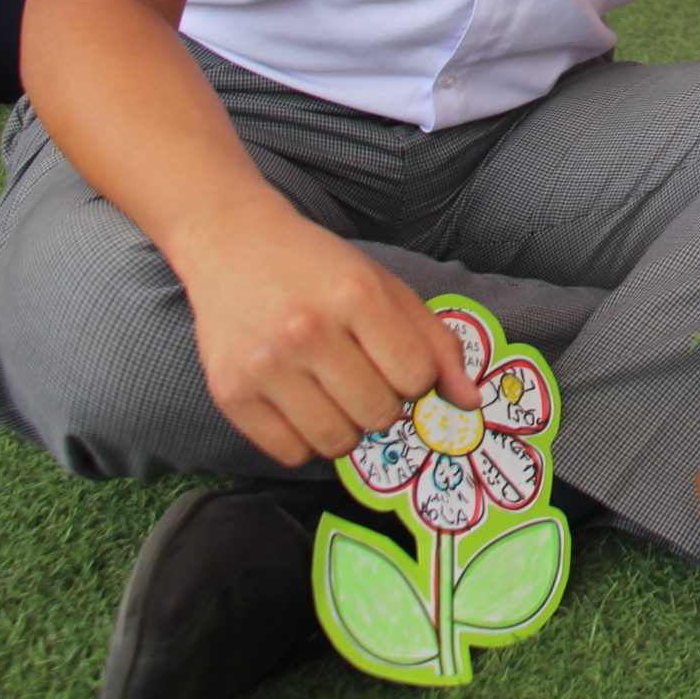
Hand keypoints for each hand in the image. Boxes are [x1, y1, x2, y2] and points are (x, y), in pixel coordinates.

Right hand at [174, 202, 481, 466]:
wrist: (233, 244)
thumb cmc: (317, 268)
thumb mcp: (384, 287)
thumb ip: (435, 343)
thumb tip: (469, 402)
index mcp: (355, 295)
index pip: (416, 377)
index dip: (416, 377)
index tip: (396, 362)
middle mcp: (306, 330)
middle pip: (379, 414)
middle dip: (383, 403)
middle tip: (363, 375)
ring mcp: (264, 365)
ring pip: (337, 443)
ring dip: (347, 426)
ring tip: (332, 390)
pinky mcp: (229, 393)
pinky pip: (291, 454)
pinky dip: (305, 440)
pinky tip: (300, 402)